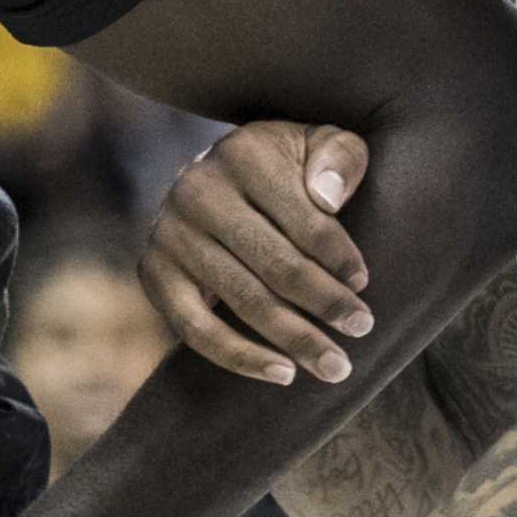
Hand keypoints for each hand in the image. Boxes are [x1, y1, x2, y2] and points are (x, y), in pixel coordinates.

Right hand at [138, 121, 373, 385]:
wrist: (219, 176)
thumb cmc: (286, 167)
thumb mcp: (319, 143)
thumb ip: (340, 157)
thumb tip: (326, 196)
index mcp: (243, 154)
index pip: (305, 218)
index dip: (340, 257)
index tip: (364, 284)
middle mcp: (197, 190)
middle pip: (275, 263)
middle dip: (325, 303)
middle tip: (363, 329)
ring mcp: (170, 233)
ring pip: (242, 300)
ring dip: (294, 339)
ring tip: (336, 367)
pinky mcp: (153, 271)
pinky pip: (196, 328)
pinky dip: (240, 357)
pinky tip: (283, 373)